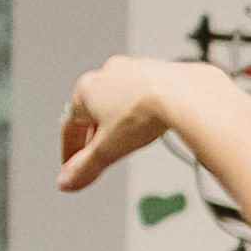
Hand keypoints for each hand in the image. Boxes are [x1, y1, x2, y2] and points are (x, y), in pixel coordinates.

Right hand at [55, 56, 198, 194]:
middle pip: (93, 112)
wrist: (184, 93)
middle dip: (95, 136)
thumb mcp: (109, 149)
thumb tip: (67, 182)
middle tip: (98, 155)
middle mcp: (107, 74)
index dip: (70, 151)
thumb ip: (85, 168)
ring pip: (118, 99)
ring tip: (126, 138)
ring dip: (118, 120)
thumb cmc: (144, 113)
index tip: (72, 166)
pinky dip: (140, 108)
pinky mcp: (158, 69)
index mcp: (86, 89)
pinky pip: (142, 92)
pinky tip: (149, 120)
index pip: (70, 126)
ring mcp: (133, 68)